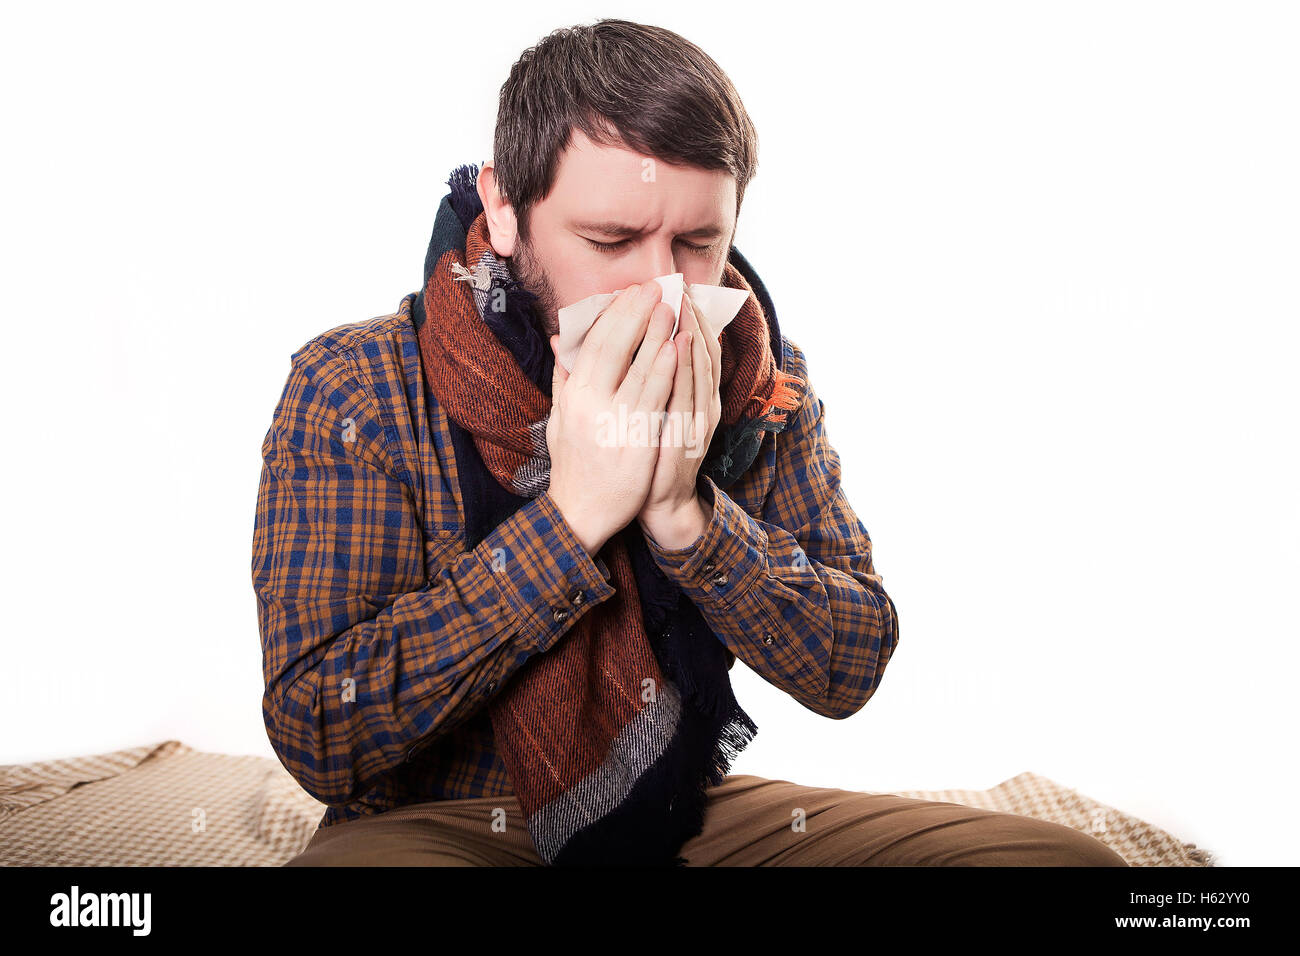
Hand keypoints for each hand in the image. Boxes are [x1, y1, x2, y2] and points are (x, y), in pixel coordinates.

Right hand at [546, 279, 677, 555]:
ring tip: (673, 305)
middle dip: (638, 312)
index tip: (632, 291)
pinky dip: (668, 366)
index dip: (615, 313)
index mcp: (572, 395)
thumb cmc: (574, 463)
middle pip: (616, 345)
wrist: (583, 512)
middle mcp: (590, 403)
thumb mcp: (560, 417)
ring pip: (640, 365)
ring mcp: (615, 420)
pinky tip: (679, 345)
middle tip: (657, 287)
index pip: (595, 342)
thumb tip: (559, 340)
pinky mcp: (638, 438)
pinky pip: (657, 395)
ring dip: (658, 331)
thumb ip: (563, 377)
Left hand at [636, 290, 722, 547]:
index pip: (696, 348)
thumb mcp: (651, 408)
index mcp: (693, 395)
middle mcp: (702, 404)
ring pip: (699, 370)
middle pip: (702, 352)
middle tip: (683, 287)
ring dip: (693, 335)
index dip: (690, 318)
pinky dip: (685, 370)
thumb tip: (639, 342)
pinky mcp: (687, 439)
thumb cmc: (651, 452)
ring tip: (685, 304)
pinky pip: (686, 398)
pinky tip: (679, 346)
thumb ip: (647, 376)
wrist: (661, 504)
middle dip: (694, 318)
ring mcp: (697, 422)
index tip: (678, 289)